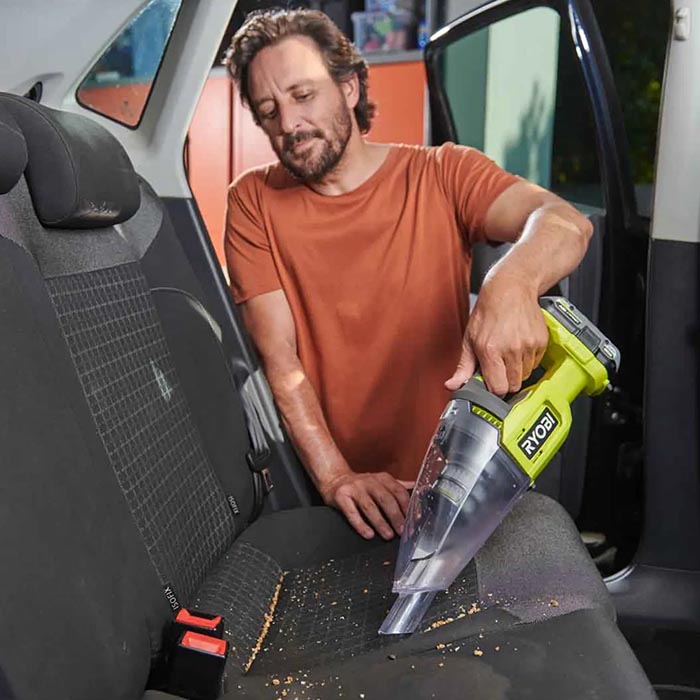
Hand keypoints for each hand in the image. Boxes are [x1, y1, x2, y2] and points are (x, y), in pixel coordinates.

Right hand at [318, 469, 411, 539]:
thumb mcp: (381, 482)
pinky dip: (361, 524)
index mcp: (382, 478)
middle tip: (402, 531)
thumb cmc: (361, 485)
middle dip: (396, 517)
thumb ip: (398, 486)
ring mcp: (354, 488)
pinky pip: (351, 512)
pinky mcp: (341, 496)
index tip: (413, 521)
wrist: (335, 479)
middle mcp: (369, 481)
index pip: (398, 492)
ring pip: (369, 507)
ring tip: (388, 535)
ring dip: (380, 522)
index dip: (407, 507)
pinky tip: (368, 534)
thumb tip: (418, 487)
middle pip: (385, 499)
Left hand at [445, 273, 548, 395]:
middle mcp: (511, 349)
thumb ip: (463, 367)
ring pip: (526, 375)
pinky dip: (528, 359)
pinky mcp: (541, 341)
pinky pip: (536, 363)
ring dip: (517, 369)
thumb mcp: (469, 339)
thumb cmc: (488, 312)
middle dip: (506, 380)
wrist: (510, 289)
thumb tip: (452, 386)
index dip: (494, 389)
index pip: (498, 388)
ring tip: (508, 352)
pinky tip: (519, 345)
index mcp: (490, 350)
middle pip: (514, 385)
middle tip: (499, 366)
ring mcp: (529, 345)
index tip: (492, 382)